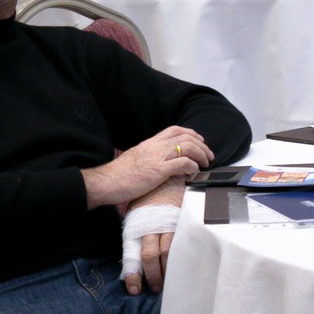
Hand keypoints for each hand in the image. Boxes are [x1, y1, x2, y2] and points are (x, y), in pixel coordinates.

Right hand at [83, 126, 211, 208]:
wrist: (105, 182)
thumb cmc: (118, 175)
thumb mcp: (136, 159)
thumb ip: (149, 156)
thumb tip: (160, 162)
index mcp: (149, 143)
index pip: (174, 130)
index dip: (191, 133)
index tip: (200, 140)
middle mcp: (155, 147)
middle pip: (185, 137)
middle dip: (202, 145)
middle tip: (209, 156)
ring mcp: (157, 157)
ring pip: (187, 147)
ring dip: (200, 155)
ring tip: (204, 164)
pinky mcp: (158, 170)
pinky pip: (182, 163)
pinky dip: (192, 166)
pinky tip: (194, 171)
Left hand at [125, 180, 184, 294]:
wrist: (167, 180)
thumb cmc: (149, 200)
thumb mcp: (136, 216)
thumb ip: (135, 236)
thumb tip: (133, 261)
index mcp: (136, 227)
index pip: (132, 255)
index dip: (133, 274)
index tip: (134, 290)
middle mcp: (151, 227)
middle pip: (150, 256)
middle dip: (152, 276)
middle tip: (155, 289)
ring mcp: (168, 225)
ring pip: (167, 252)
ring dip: (166, 270)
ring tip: (168, 282)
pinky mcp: (182, 223)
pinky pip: (181, 243)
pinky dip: (179, 258)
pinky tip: (181, 267)